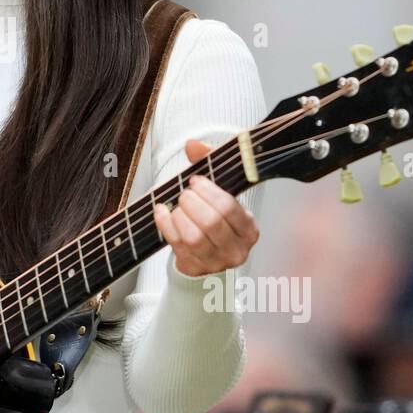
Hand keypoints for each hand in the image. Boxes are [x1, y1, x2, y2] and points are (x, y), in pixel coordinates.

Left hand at [152, 139, 259, 277]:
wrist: (205, 253)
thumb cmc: (214, 218)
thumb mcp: (217, 190)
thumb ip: (208, 163)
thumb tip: (193, 145)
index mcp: (249, 228)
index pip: (229, 207)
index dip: (208, 191)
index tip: (195, 181)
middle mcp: (237, 248)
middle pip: (212, 222)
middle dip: (192, 202)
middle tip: (184, 193)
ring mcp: (216, 262)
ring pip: (194, 237)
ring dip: (180, 216)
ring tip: (177, 205)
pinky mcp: (196, 267)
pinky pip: (177, 246)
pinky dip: (166, 225)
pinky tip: (162, 212)